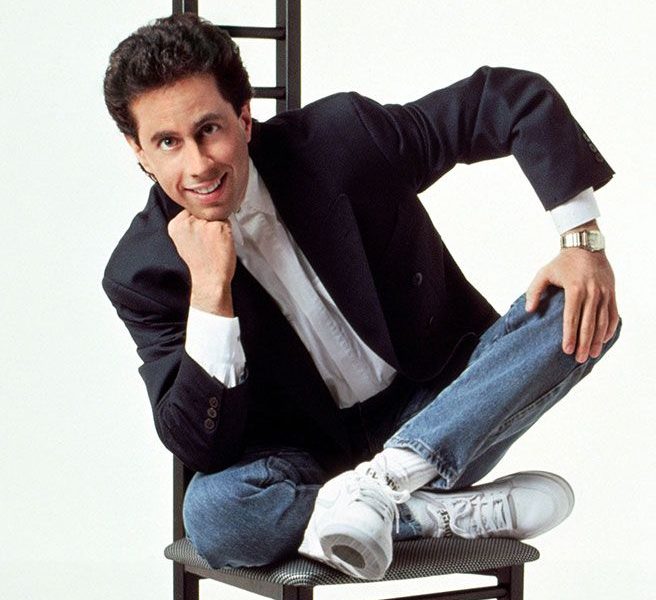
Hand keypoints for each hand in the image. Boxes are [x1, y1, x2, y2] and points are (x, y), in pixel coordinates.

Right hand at [167, 210, 236, 315]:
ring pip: (216, 216)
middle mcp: (188, 222)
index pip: (190, 210)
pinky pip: (227, 222)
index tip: (201, 234)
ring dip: (218, 228)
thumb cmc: (200, 265)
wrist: (209, 280)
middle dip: (208, 223)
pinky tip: (221, 245)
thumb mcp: (184, 242)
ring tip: (214, 245)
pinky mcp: (219, 227)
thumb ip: (188, 226)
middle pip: (203, 211)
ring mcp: (204, 224)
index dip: (199, 221)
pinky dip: (227, 233)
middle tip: (208, 242)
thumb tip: (199, 216)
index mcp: (176, 225)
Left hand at [525, 247, 618, 362]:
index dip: (570, 335)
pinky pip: (613, 313)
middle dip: (584, 343)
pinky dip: (610, 328)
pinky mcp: (612, 292)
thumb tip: (529, 310)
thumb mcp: (544, 273)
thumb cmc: (561, 262)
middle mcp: (592, 292)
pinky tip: (604, 339)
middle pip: (588, 324)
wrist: (585, 246)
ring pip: (602, 321)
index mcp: (574, 289)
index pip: (572, 318)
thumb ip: (534, 291)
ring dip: (598, 340)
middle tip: (580, 359)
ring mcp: (604, 293)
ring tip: (592, 354)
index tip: (567, 350)